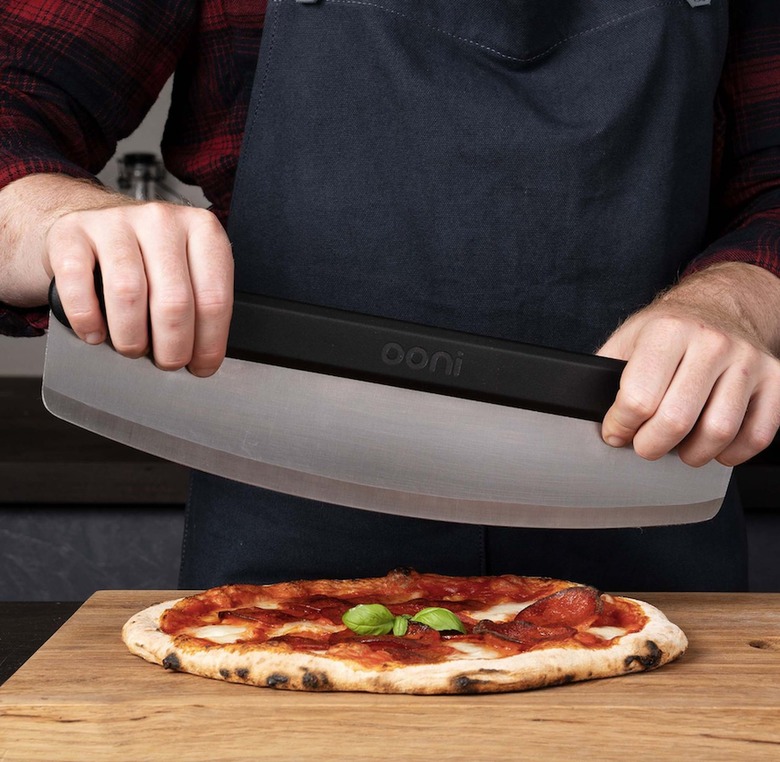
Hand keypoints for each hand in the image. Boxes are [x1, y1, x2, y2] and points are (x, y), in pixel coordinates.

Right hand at [46, 197, 233, 376]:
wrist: (93, 222)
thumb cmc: (148, 258)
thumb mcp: (188, 270)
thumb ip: (199, 305)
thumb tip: (200, 358)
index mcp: (202, 230)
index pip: (215, 298)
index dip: (209, 343)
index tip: (201, 366)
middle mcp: (161, 221)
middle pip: (174, 301)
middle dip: (172, 347)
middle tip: (167, 362)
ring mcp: (115, 222)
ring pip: (128, 294)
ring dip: (131, 337)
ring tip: (133, 348)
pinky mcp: (71, 232)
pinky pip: (78, 283)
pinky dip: (86, 318)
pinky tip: (94, 332)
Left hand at [597, 264, 779, 466]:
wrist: (718, 306)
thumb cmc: (667, 329)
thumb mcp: (627, 339)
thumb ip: (606, 375)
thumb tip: (589, 415)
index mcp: (667, 332)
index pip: (637, 399)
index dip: (620, 426)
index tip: (617, 431)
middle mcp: (711, 343)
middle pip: (676, 421)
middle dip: (650, 446)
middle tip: (644, 445)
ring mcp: (747, 361)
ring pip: (718, 432)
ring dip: (691, 454)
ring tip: (677, 448)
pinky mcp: (775, 379)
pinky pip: (757, 435)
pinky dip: (731, 453)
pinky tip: (712, 447)